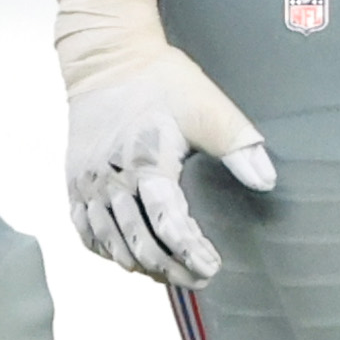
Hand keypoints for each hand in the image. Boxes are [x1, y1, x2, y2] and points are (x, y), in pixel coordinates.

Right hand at [45, 0, 274, 285]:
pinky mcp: (73, 183)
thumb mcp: (208, 107)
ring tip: (170, 274)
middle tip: (198, 278)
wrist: (107, 60)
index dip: (192, 252)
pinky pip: (84, 231)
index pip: (169, 224)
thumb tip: (266, 181)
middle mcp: (110, 179)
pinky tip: (129, 258)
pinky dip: (107, 251)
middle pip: (138, 243)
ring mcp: (86, 184)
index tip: (213, 267)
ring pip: (110, 244)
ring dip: (141, 266)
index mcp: (146, 162)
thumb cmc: (161, 82)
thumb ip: (239, 145)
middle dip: (171, 269)